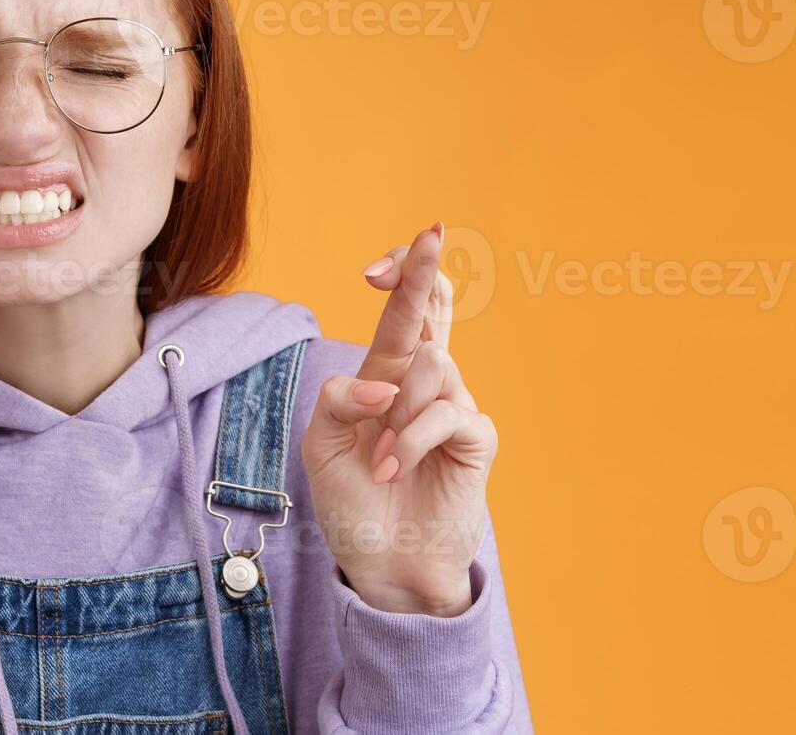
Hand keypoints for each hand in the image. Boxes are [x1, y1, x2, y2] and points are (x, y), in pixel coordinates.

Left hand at [304, 222, 497, 616]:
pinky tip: (394, 467)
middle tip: (432, 233)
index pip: (403, 313)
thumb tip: (382, 382)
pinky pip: (447, 414)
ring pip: (431, 366)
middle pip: (434, 310)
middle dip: (427, 270)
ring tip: (381, 459)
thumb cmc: (353, 504)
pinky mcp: (475, 439)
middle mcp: (422, 384)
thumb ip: (338, 399)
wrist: (383, 563)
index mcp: (384, 376)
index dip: (403, 277)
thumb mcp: (321, 447)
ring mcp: (452, 408)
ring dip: (397, 413)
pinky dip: (412, 440)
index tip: (377, 267)